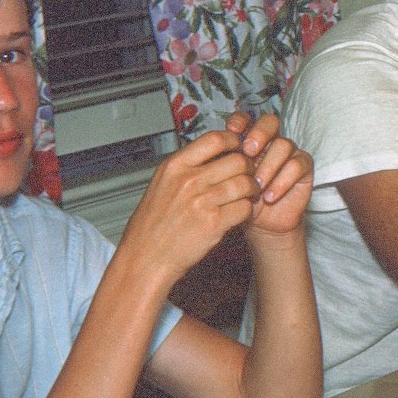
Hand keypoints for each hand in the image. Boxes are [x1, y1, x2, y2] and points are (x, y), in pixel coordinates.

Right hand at [118, 120, 260, 282]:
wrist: (145, 259)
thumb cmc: (152, 226)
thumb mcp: (162, 185)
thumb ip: (187, 167)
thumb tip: (216, 152)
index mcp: (174, 167)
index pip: (215, 139)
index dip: (234, 141)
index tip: (239, 147)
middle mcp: (189, 180)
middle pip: (237, 160)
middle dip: (249, 167)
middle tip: (249, 175)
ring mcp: (202, 201)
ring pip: (245, 183)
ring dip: (252, 190)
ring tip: (248, 195)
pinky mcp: (214, 223)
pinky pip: (245, 208)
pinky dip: (247, 211)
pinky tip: (239, 213)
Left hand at [234, 112, 313, 236]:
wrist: (260, 224)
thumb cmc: (240, 200)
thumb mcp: (226, 181)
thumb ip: (223, 163)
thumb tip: (215, 149)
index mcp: (248, 139)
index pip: (246, 118)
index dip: (240, 120)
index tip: (231, 132)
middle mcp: (270, 141)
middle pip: (270, 122)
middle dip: (259, 133)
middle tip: (248, 152)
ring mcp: (289, 152)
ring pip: (283, 145)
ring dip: (268, 166)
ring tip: (256, 187)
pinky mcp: (303, 166)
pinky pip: (296, 165)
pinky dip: (282, 182)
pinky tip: (269, 197)